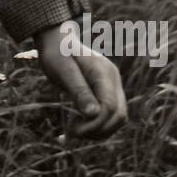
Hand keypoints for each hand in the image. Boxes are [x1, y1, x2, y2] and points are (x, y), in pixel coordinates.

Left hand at [34, 22, 127, 139]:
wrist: (57, 42)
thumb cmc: (57, 54)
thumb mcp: (62, 72)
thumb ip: (78, 91)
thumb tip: (93, 114)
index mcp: (104, 73)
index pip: (109, 107)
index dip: (95, 124)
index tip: (73, 131)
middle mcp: (113, 79)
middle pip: (119, 115)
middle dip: (98, 130)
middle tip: (73, 133)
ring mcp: (112, 86)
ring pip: (117, 118)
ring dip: (99, 131)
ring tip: (73, 131)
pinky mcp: (107, 92)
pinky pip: (109, 115)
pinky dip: (96, 126)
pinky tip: (76, 128)